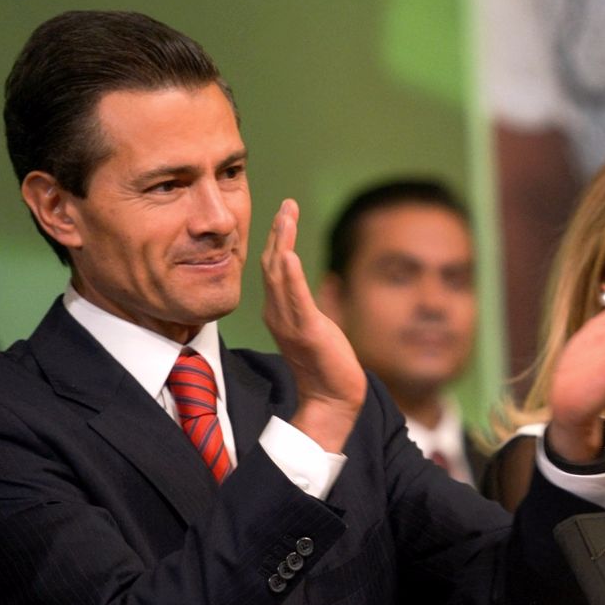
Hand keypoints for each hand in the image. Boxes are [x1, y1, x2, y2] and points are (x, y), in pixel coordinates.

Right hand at [260, 199, 366, 451]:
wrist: (331, 401)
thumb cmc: (324, 366)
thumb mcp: (313, 328)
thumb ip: (308, 306)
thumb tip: (316, 287)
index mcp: (279, 312)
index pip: (274, 268)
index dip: (278, 239)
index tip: (285, 212)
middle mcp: (278, 314)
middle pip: (273, 264)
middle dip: (280, 231)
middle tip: (286, 204)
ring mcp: (290, 322)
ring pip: (280, 275)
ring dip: (283, 242)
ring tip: (286, 215)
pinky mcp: (307, 332)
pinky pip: (296, 299)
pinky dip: (290, 276)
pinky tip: (288, 253)